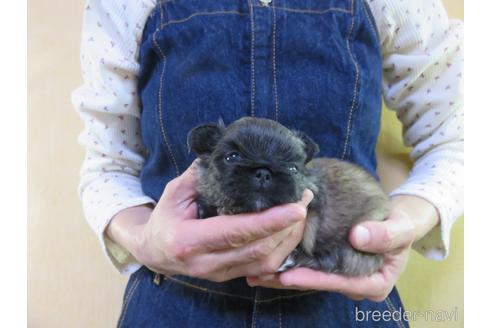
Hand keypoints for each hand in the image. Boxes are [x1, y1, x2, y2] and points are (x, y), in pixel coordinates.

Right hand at [106, 160, 312, 281]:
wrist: (154, 251)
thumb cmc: (165, 218)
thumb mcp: (175, 192)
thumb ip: (200, 175)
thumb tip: (229, 155)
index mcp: (188, 241)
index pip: (235, 232)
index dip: (268, 221)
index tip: (295, 207)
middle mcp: (206, 264)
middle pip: (257, 250)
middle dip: (287, 226)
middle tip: (304, 199)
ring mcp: (219, 274)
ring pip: (265, 263)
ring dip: (289, 238)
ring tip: (302, 211)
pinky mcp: (230, 277)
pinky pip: (263, 268)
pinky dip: (282, 249)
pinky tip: (290, 229)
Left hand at [246, 195, 438, 300]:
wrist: (395, 219)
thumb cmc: (401, 225)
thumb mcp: (401, 227)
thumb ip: (385, 235)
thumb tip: (358, 236)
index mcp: (373, 284)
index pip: (339, 284)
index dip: (314, 280)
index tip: (290, 276)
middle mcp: (353, 285)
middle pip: (318, 283)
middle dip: (289, 280)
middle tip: (259, 275)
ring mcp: (340, 275)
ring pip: (309, 276)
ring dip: (282, 273)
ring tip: (254, 270)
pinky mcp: (330, 264)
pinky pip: (308, 265)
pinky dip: (289, 261)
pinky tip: (266, 258)